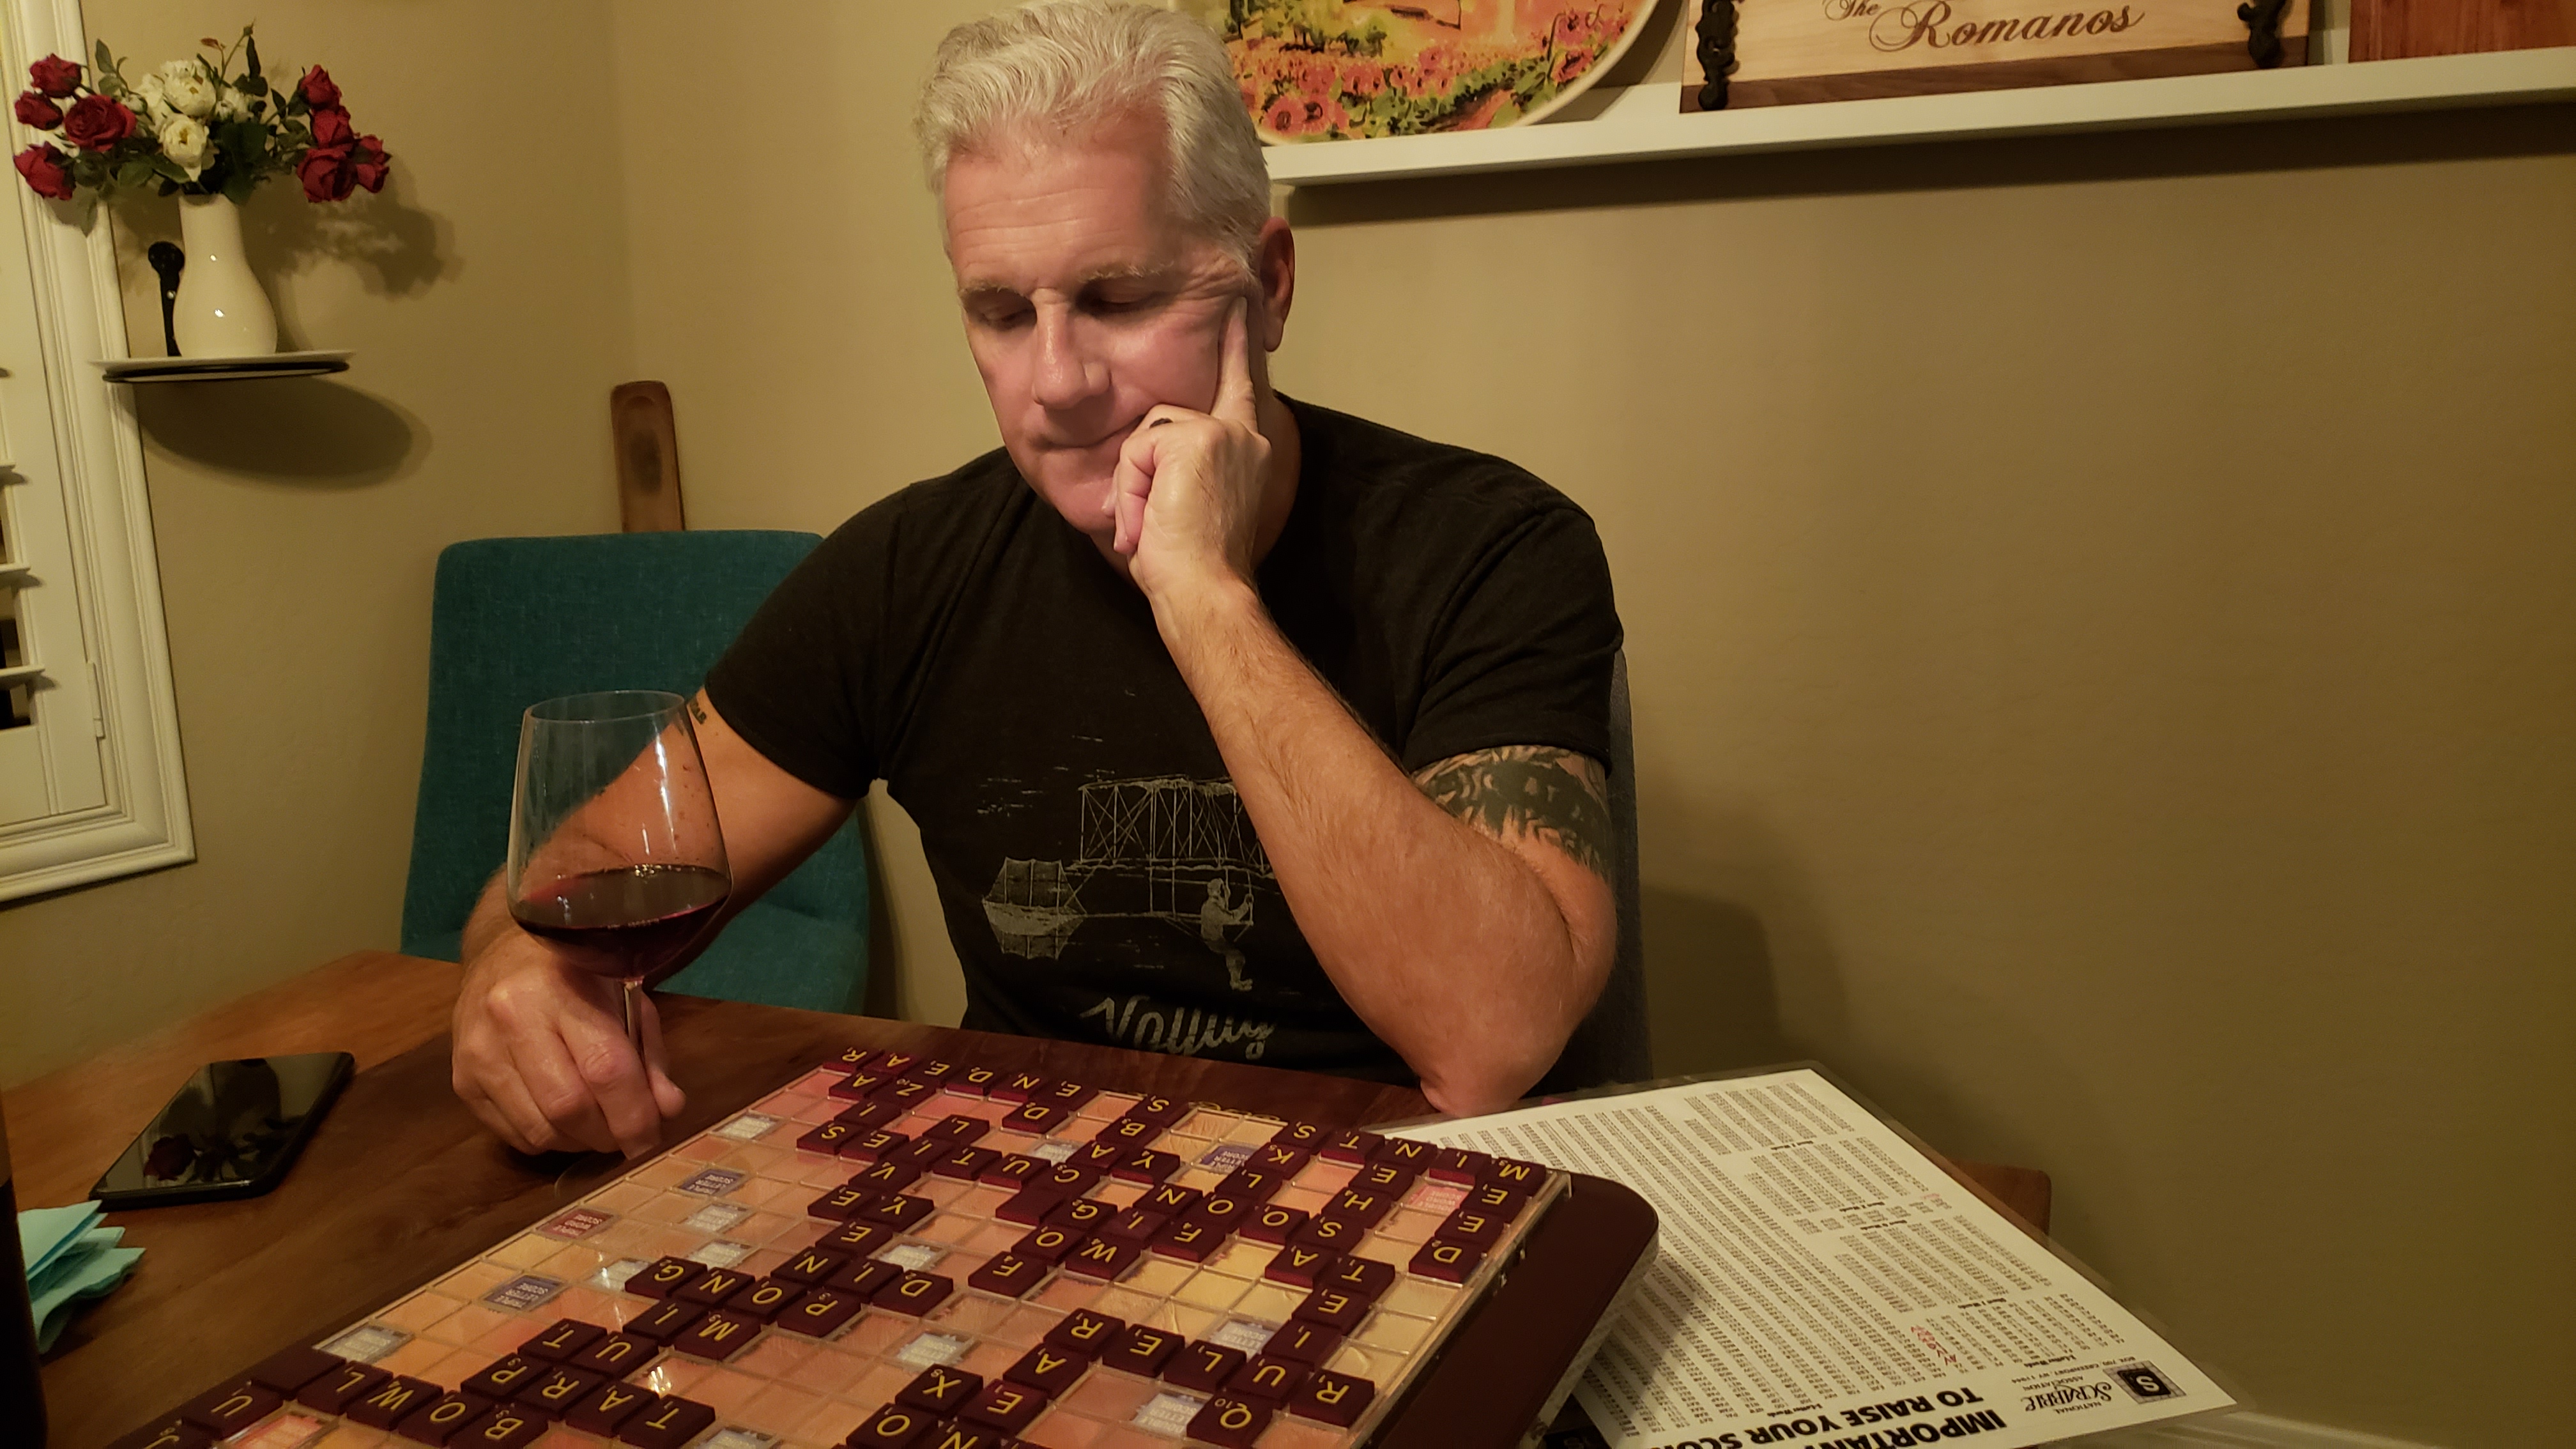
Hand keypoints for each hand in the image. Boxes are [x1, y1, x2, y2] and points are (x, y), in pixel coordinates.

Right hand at [451, 928, 685, 1157]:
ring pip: (538, 1130)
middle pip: (567, 1106)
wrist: (502, 955)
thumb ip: (648, 1055)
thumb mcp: (625, 998)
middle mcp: (510, 1018)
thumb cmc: (576, 975)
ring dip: (579, 1143)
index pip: (604, 1067)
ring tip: (598, 1127)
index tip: (653, 1140)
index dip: (634, 1114)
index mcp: (559, 989)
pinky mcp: (461, 1081)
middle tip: (628, 1137)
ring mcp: (477, 1053)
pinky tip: (563, 1119)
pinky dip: (548, 1139)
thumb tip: (667, 1110)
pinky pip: (513, 1134)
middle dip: (607, 1135)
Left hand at [1107, 299, 1271, 600]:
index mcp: (1248, 447)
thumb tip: (1147, 453)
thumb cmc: (1195, 563)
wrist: (1205, 588)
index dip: (1236, 345)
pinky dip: (1131, 490)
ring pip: (1146, 436)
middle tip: (1154, 523)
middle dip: (1142, 471)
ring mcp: (1220, 432)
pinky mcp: (1194, 437)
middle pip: (1163, 420)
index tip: (1240, 304)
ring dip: (1136, 485)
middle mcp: (1242, 433)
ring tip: (1154, 524)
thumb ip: (1181, 464)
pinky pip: (1136, 450)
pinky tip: (1151, 519)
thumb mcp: (1190, 501)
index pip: (1238, 384)